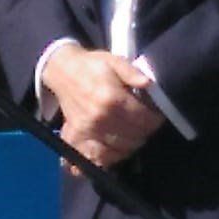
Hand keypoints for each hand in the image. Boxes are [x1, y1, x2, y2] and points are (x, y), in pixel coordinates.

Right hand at [42, 44, 164, 170]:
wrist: (62, 71)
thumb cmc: (92, 66)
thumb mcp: (115, 61)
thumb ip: (133, 72)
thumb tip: (149, 84)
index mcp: (113, 99)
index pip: (145, 121)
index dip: (156, 119)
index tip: (156, 114)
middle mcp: (101, 118)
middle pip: (135, 138)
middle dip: (145, 132)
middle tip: (144, 123)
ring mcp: (88, 130)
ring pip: (121, 149)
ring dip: (131, 144)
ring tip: (132, 133)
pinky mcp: (78, 137)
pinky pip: (98, 157)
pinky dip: (110, 158)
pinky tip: (116, 148)